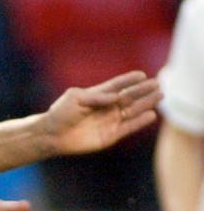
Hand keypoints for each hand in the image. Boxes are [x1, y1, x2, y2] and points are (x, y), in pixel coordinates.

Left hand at [42, 71, 162, 156]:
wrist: (51, 135)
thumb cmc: (60, 114)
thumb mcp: (75, 98)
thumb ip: (97, 96)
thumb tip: (116, 97)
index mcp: (97, 95)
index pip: (117, 85)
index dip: (128, 80)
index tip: (141, 74)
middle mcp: (106, 107)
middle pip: (129, 97)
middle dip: (143, 90)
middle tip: (157, 84)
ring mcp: (110, 121)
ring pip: (133, 111)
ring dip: (146, 104)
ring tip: (160, 95)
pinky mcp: (111, 135)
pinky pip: (129, 127)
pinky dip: (140, 122)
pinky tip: (151, 115)